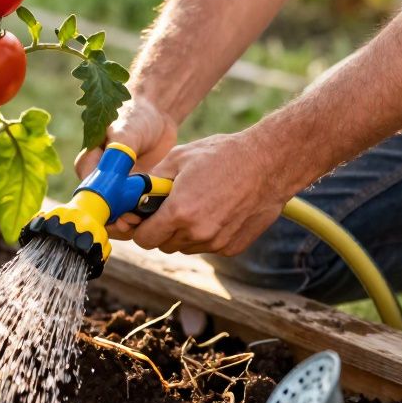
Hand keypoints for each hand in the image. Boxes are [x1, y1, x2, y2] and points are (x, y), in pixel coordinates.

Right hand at [76, 98, 177, 238]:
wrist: (157, 112)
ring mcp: (120, 185)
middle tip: (131, 222)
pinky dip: (145, 213)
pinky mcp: (137, 189)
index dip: (101, 206)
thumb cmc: (135, 115)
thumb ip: (117, 153)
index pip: (90, 191)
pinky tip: (156, 215)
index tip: (116, 214)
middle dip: (116, 218)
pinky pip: (138, 207)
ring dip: (132, 219)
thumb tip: (111, 176)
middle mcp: (101, 178)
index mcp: (90, 164)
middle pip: (104, 207)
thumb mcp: (125, 131)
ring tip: (144, 221)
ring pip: (121, 211)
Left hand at [127, 132, 295, 255]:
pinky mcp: (232, 247)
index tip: (142, 218)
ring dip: (182, 233)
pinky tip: (215, 211)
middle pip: (162, 245)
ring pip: (184, 247)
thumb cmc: (222, 155)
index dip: (140, 228)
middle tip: (169, 208)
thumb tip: (132, 195)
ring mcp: (216, 243)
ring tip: (195, 205)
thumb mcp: (178, 158)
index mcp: (180, 212)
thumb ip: (151, 181)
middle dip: (160, 229)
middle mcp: (197, 233)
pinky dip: (204, 234)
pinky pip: (206, 246)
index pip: (144, 239)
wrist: (269, 163)